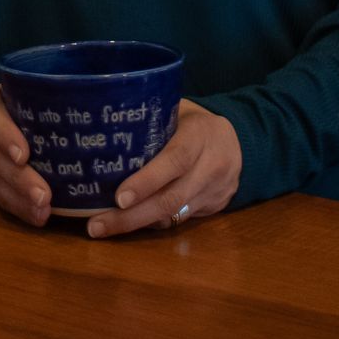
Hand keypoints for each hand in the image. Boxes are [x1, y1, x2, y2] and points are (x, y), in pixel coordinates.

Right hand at [0, 84, 52, 226]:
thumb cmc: (27, 103)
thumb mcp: (33, 93)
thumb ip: (53, 100)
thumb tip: (94, 104)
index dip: (6, 136)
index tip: (24, 155)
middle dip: (20, 179)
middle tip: (44, 196)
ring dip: (19, 199)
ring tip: (43, 211)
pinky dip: (17, 208)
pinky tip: (36, 217)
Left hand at [83, 100, 242, 239]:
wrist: (242, 143)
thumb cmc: (196, 122)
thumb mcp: (179, 110)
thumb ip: (151, 120)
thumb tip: (104, 128)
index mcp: (200, 135)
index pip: (175, 160)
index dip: (147, 181)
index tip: (119, 197)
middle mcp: (210, 167)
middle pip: (170, 198)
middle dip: (130, 216)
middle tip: (96, 225)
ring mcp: (213, 192)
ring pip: (173, 216)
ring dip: (135, 225)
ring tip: (102, 228)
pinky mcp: (212, 210)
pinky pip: (178, 220)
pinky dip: (151, 223)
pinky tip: (127, 223)